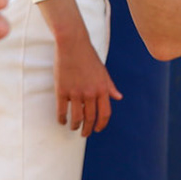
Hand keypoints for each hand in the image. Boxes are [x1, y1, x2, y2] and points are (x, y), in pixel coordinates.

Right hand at [53, 21, 120, 136]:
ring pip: (76, 118)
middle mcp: (90, 93)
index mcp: (102, 89)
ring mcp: (76, 93)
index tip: (98, 129)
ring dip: (75, 126)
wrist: (73, 45)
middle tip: (84, 134)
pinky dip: (62, 119)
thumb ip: (110, 86)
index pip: (105, 113)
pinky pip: (62, 111)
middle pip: (90, 118)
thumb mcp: (103, 72)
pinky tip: (62, 121)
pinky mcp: (62, 91)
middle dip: (88, 129)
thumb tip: (118, 97)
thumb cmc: (89, 57)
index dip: (102, 124)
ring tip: (74, 128)